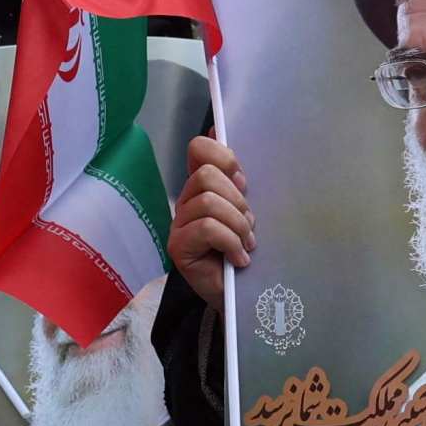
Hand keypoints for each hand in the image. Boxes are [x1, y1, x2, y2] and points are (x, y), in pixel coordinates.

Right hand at [168, 135, 250, 302]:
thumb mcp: (247, 208)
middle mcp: (186, 201)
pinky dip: (230, 242)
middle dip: (236, 200)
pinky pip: (206, 228)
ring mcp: (178, 224)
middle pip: (206, 176)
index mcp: (203, 186)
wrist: (243, 296)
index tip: (243, 182)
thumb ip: (235, 176)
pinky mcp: (177, 247)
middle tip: (248, 225)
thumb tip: (216, 128)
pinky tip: (238, 259)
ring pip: (208, 202)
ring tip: (246, 244)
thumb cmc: (246, 250)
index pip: (199, 149)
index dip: (224, 158)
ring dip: (237, 224)